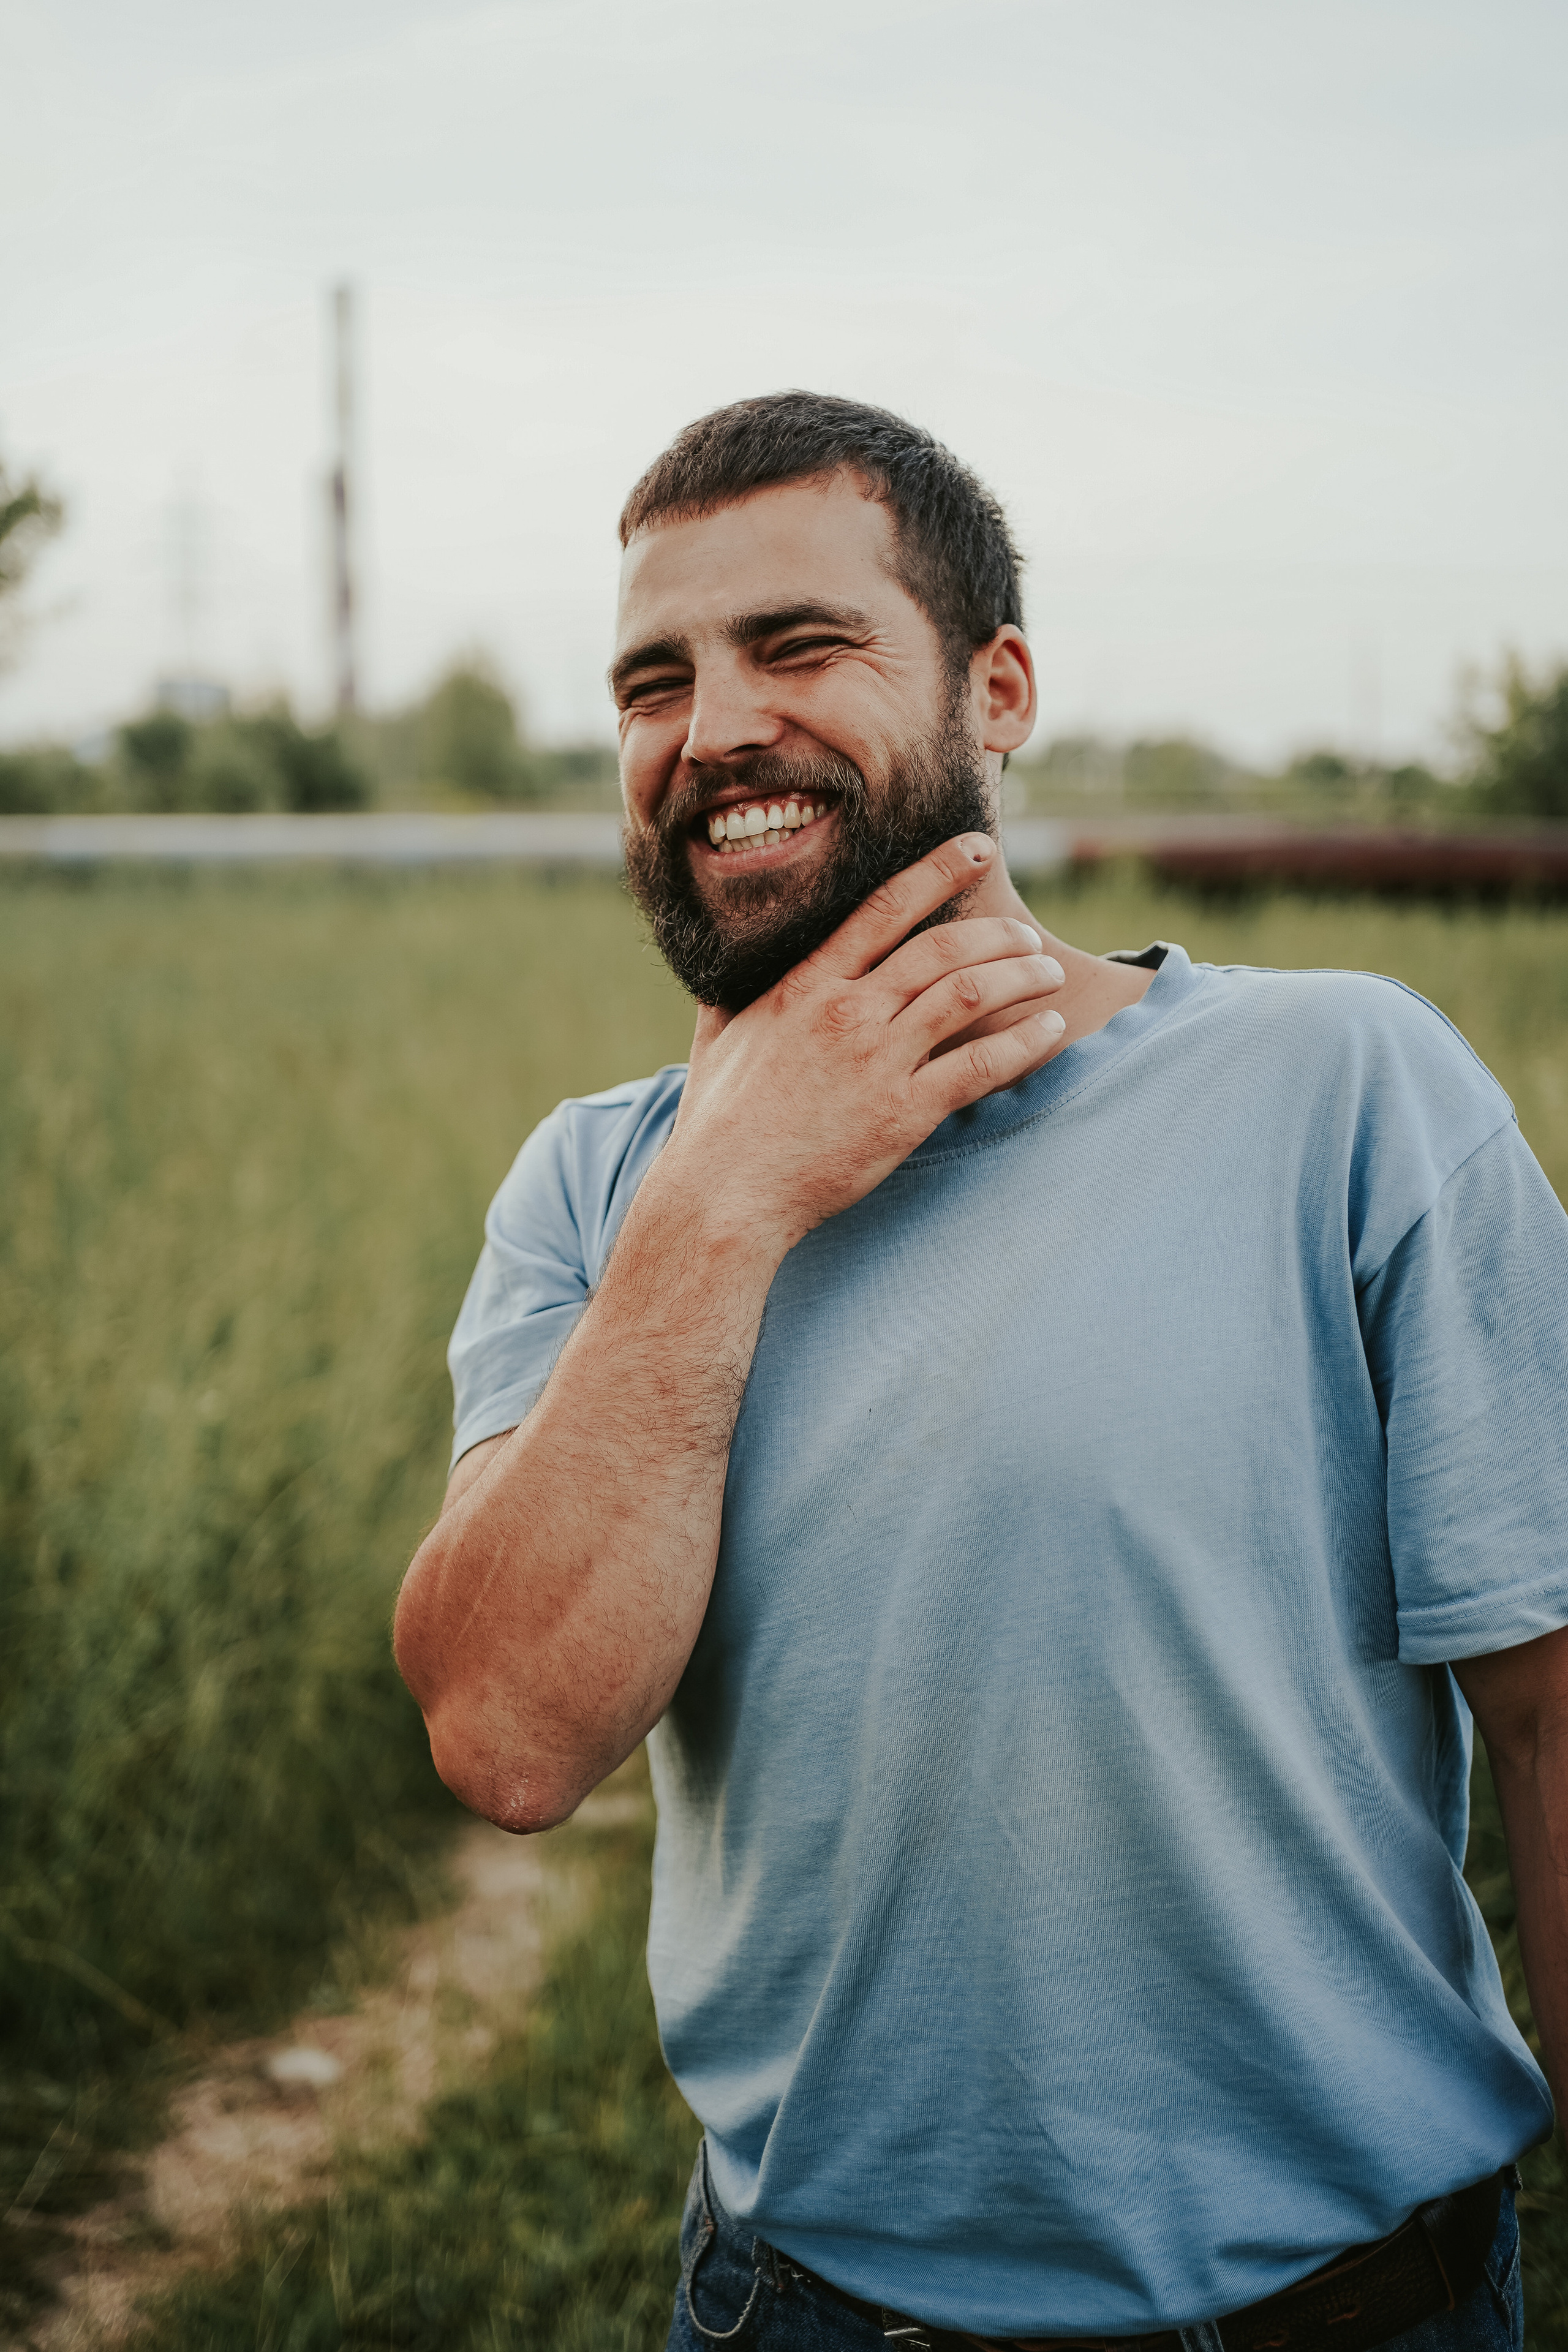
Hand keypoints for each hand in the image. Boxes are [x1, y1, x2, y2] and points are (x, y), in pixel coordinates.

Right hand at [664, 834, 1065, 1254]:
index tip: (977, 850)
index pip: (884, 909)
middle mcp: (847, 1012)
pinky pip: (979, 1066)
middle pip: (942, 949)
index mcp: (805, 986)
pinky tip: (1050, 1031)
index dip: (938, 871)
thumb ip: (729, 996)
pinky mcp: (903, 1114)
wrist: (725, 1194)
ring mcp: (877, 1062)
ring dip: (1020, 977)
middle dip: (997, 934)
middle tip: (1026, 936)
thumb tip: (720, 967)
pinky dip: (1023, 1043)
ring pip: (969, 996)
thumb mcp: (716, 1038)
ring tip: (1049, 974)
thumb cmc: (717, 1122)